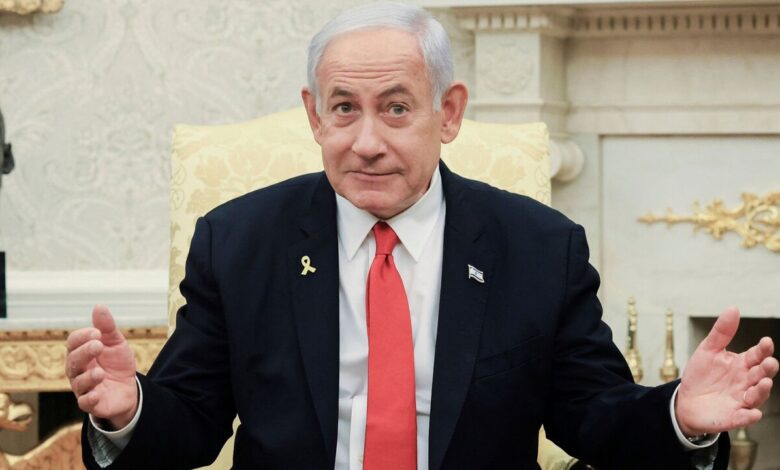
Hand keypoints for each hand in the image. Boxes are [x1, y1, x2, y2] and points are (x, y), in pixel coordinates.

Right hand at [66, 305, 138, 428]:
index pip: (73, 343)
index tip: (97, 332)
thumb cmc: (117, 363)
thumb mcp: (116, 343)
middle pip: (73, 361)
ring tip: (100, 372)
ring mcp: (83, 387)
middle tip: (98, 345)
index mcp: (81, 353)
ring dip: (88, 377)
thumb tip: (99, 306)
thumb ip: (107, 327)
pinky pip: (85, 402)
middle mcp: (78, 370)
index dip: (82, 336)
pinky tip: (97, 393)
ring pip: (78, 382)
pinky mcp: (91, 403)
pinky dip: (89, 398)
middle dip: (84, 352)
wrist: (129, 388)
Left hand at [675, 307, 777, 435]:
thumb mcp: (708, 350)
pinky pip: (744, 418)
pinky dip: (749, 416)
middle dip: (767, 369)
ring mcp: (741, 400)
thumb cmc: (701, 375)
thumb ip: (722, 332)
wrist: (686, 400)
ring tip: (764, 382)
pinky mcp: (733, 416)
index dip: (763, 349)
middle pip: (761, 374)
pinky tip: (752, 413)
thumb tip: (734, 308)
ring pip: (757, 395)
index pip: (757, 355)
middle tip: (770, 362)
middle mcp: (746, 382)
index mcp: (742, 364)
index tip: (766, 342)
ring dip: (762, 390)